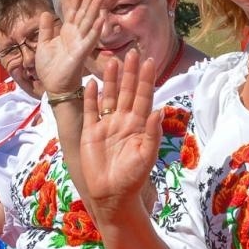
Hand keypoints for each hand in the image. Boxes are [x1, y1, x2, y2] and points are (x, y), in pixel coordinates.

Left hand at [35, 0, 108, 93]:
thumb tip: (45, 13)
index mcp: (67, 32)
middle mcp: (76, 35)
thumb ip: (46, 29)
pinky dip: (96, 29)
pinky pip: (90, 39)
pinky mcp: (82, 53)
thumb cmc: (50, 68)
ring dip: (96, 7)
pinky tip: (101, 18)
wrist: (54, 85)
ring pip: (89, 21)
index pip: (74, 11)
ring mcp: (80, 43)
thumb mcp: (43, 44)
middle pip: (85, 12)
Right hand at [78, 49, 160, 219]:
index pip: (144, 97)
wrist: (112, 195)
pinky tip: (91, 82)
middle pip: (127, 91)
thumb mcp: (147, 155)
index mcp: (139, 125)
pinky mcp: (90, 132)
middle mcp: (124, 121)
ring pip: (109, 96)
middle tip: (132, 52)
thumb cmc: (133, 177)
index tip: (149, 61)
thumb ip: (152, 132)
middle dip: (130, 73)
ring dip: (111, 80)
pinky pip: (90, 110)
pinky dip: (91, 97)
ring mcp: (107, 125)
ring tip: (112, 61)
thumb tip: (158, 109)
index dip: (146, 79)